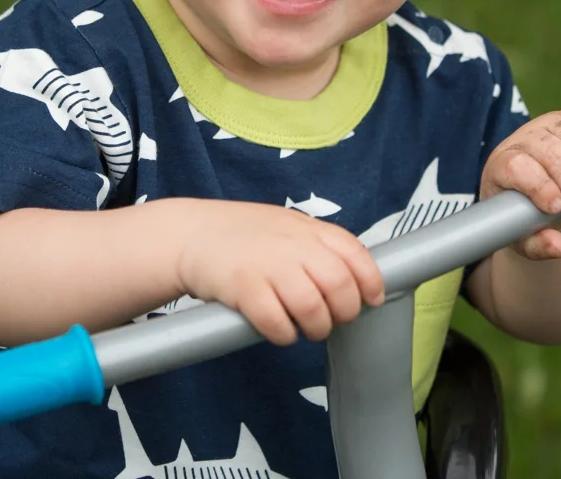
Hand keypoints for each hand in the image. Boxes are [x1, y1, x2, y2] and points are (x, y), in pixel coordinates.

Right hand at [173, 200, 385, 344]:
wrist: (189, 233)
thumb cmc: (241, 234)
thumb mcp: (285, 226)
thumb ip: (317, 245)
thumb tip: (354, 278)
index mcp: (308, 228)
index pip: (355, 254)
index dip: (370, 282)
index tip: (370, 300)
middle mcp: (292, 244)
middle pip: (340, 286)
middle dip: (344, 312)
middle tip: (332, 319)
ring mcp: (268, 265)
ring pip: (313, 309)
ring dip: (315, 328)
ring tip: (305, 329)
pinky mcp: (244, 288)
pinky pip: (277, 324)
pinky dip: (284, 334)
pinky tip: (278, 330)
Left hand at [480, 104, 560, 260]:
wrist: (539, 196)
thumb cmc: (525, 217)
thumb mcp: (524, 239)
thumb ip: (537, 246)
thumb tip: (558, 247)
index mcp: (501, 167)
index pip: (516, 166)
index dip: (539, 184)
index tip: (556, 208)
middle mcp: (521, 141)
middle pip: (549, 150)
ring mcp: (544, 126)